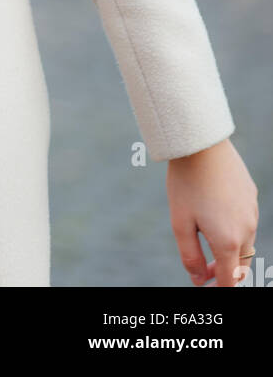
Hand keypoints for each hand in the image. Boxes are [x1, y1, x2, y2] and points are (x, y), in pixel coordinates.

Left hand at [166, 138, 258, 285]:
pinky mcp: (251, 194)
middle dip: (224, 272)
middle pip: (241, 265)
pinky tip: (214, 215)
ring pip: (245, 242)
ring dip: (229, 250)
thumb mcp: (180, 222)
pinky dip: (234, 228)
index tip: (203, 286)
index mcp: (228, 241)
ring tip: (205, 242)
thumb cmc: (186, 182)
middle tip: (202, 270)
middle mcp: (246, 228)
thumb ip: (190, 255)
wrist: (202, 143)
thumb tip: (197, 278)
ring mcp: (251, 211)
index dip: (217, 289)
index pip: (229, 280)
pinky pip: (246, 220)